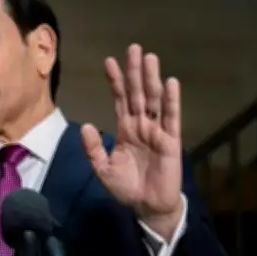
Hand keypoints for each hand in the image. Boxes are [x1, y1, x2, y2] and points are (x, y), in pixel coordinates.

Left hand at [81, 44, 182, 237]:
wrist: (147, 207)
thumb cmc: (127, 188)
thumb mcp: (103, 169)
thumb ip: (94, 149)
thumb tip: (86, 126)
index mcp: (125, 130)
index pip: (120, 100)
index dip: (116, 81)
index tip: (109, 61)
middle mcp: (141, 125)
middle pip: (137, 93)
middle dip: (134, 72)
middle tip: (133, 48)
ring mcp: (157, 131)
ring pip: (153, 100)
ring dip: (151, 79)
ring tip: (149, 58)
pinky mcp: (171, 140)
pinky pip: (171, 117)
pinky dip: (171, 100)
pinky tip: (170, 83)